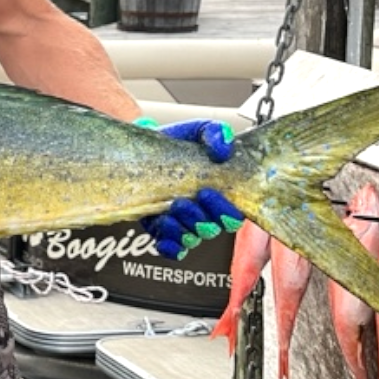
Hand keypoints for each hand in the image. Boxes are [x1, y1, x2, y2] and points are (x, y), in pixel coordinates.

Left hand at [137, 120, 243, 258]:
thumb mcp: (198, 131)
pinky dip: (168, 244)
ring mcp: (184, 223)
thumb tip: (223, 148)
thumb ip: (215, 133)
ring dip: (181, 229)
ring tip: (169, 209)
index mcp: (222, 193)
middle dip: (199, 219)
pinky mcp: (162, 230)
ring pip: (191, 238)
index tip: (208, 192)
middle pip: (212, 230)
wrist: (144, 147)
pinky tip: (162, 228)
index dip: (225, 211)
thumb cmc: (178, 142)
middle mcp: (205, 212)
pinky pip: (171, 248)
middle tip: (182, 202)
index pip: (234, 216)